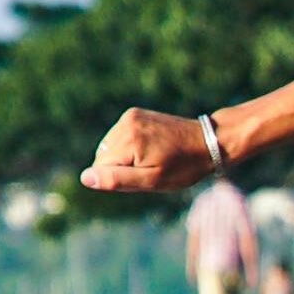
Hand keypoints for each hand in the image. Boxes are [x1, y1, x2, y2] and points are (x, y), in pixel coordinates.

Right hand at [80, 108, 214, 192]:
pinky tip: (151, 148)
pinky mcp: (135, 114)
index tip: (145, 175)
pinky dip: (130, 147)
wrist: (209, 141)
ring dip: (125, 158)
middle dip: (121, 168)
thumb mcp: (152, 180)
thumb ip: (117, 180)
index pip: (101, 169)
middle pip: (103, 157)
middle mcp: (125, 124)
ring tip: (153, 158)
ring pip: (109, 148)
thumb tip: (85, 178)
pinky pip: (119, 137)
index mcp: (129, 141)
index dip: (120, 179)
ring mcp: (130, 116)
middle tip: (151, 168)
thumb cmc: (184, 167)